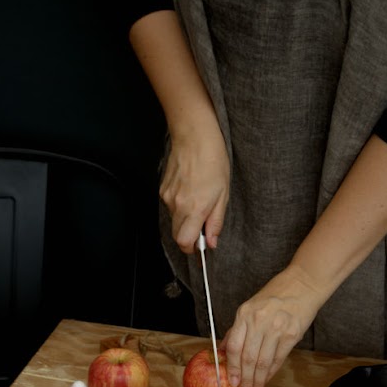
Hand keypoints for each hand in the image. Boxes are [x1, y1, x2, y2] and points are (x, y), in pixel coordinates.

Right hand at [160, 131, 229, 253]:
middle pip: (177, 235)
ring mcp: (167, 197)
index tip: (200, 247)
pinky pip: (170, 206)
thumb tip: (211, 241)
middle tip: (203, 224)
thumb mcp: (223, 194)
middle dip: (189, 235)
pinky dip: (180, 205)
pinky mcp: (162, 189)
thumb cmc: (213, 160)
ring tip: (199, 199)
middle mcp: (177, 205)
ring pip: (174, 220)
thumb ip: (215, 221)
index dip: (192, 248)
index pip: (184, 242)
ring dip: (185, 218)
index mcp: (195, 208)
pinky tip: (190, 190)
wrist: (194, 137)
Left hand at [222, 266, 321, 386]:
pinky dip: (270, 373)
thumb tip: (224, 350)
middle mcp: (259, 321)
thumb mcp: (250, 307)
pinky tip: (266, 380)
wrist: (303, 284)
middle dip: (244, 379)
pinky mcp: (292, 334)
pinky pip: (278, 359)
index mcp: (245, 314)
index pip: (235, 346)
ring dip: (257, 381)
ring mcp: (276, 328)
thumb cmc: (275, 295)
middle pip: (248, 358)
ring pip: (263, 362)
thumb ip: (237, 329)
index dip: (232, 367)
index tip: (231, 381)